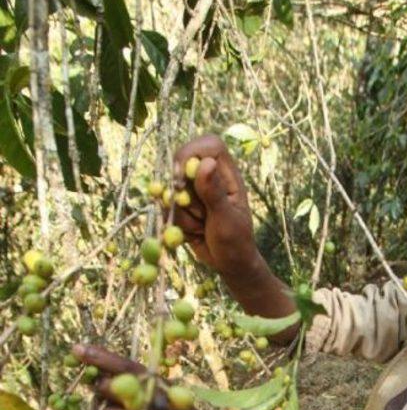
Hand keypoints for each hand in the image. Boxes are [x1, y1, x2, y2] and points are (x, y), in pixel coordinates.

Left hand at [72, 344, 219, 409]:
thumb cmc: (176, 409)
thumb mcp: (163, 386)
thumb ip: (138, 379)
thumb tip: (99, 373)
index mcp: (156, 383)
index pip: (123, 366)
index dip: (99, 357)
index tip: (78, 349)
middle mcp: (149, 402)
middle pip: (107, 389)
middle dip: (100, 388)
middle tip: (104, 392)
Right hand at [172, 134, 256, 275]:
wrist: (229, 265)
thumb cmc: (236, 242)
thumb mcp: (226, 219)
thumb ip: (213, 192)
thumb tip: (205, 163)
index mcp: (226, 173)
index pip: (207, 145)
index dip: (190, 155)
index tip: (180, 178)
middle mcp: (208, 177)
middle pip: (180, 166)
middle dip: (183, 195)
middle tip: (201, 215)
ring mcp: (193, 191)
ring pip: (171, 192)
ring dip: (183, 216)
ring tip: (203, 228)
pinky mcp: (181, 207)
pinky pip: (166, 209)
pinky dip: (176, 225)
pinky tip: (194, 234)